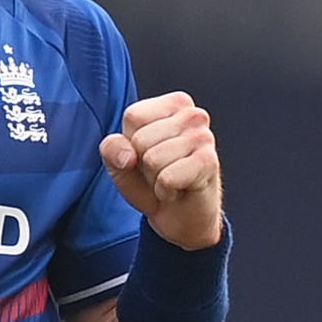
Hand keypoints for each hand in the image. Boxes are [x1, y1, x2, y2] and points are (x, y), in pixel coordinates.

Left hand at [99, 91, 222, 249]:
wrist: (180, 217)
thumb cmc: (151, 180)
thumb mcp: (120, 161)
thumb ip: (111, 148)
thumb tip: (128, 157)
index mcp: (174, 104)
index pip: (133, 116)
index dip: (130, 142)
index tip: (146, 154)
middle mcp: (193, 115)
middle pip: (142, 139)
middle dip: (144, 163)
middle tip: (161, 171)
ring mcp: (204, 138)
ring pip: (153, 159)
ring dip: (155, 179)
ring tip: (170, 179)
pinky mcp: (209, 162)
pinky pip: (167, 178)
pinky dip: (165, 191)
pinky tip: (179, 189)